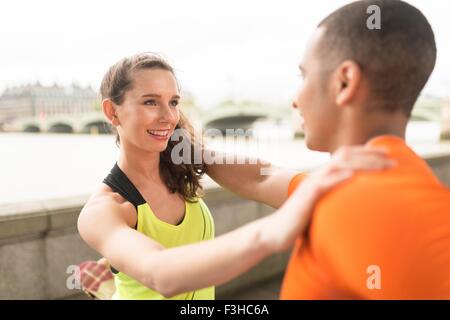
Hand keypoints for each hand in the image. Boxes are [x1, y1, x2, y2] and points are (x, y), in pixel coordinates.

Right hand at [268, 145, 394, 250]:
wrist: (275, 233)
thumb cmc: (300, 223)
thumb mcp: (321, 207)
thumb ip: (335, 200)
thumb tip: (357, 204)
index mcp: (321, 177)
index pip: (345, 156)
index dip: (365, 152)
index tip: (387, 155)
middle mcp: (316, 176)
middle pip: (344, 155)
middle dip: (370, 155)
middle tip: (392, 159)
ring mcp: (310, 186)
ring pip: (338, 166)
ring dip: (362, 164)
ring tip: (382, 167)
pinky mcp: (306, 199)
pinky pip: (323, 184)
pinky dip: (338, 178)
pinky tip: (353, 176)